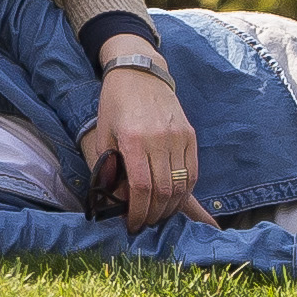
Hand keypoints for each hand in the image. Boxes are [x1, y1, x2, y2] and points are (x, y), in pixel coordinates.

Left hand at [85, 61, 200, 228]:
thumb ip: (109, 166)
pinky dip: (185, 191)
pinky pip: (193, 172)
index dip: (139, 212)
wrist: (140, 72)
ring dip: (171, 207)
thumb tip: (118, 198)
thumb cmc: (115, 103)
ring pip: (182, 185)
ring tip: (158, 214)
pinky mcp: (190, 135)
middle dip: (154, 214)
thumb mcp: (103, 133)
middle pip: (164, 191)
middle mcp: (160, 139)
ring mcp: (178, 137)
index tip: (133, 225)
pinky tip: (173, 199)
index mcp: (134, 139)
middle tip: (145, 223)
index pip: (142, 187)